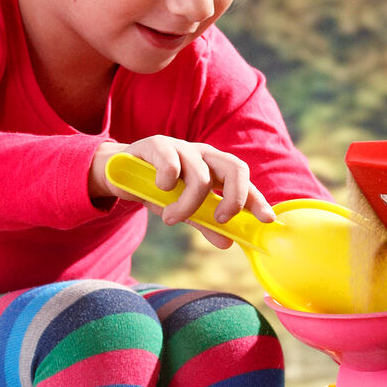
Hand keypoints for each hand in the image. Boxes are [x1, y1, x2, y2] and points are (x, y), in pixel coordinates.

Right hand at [90, 136, 276, 247]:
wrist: (118, 173)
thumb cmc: (157, 190)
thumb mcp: (183, 210)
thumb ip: (205, 224)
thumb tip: (227, 242)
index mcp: (214, 169)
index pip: (244, 181)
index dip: (257, 200)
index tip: (267, 220)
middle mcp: (204, 155)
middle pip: (235, 167)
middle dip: (234, 197)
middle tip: (221, 220)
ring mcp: (182, 147)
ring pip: (201, 174)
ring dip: (189, 204)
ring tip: (173, 219)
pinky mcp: (157, 144)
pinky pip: (171, 162)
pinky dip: (169, 181)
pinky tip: (160, 190)